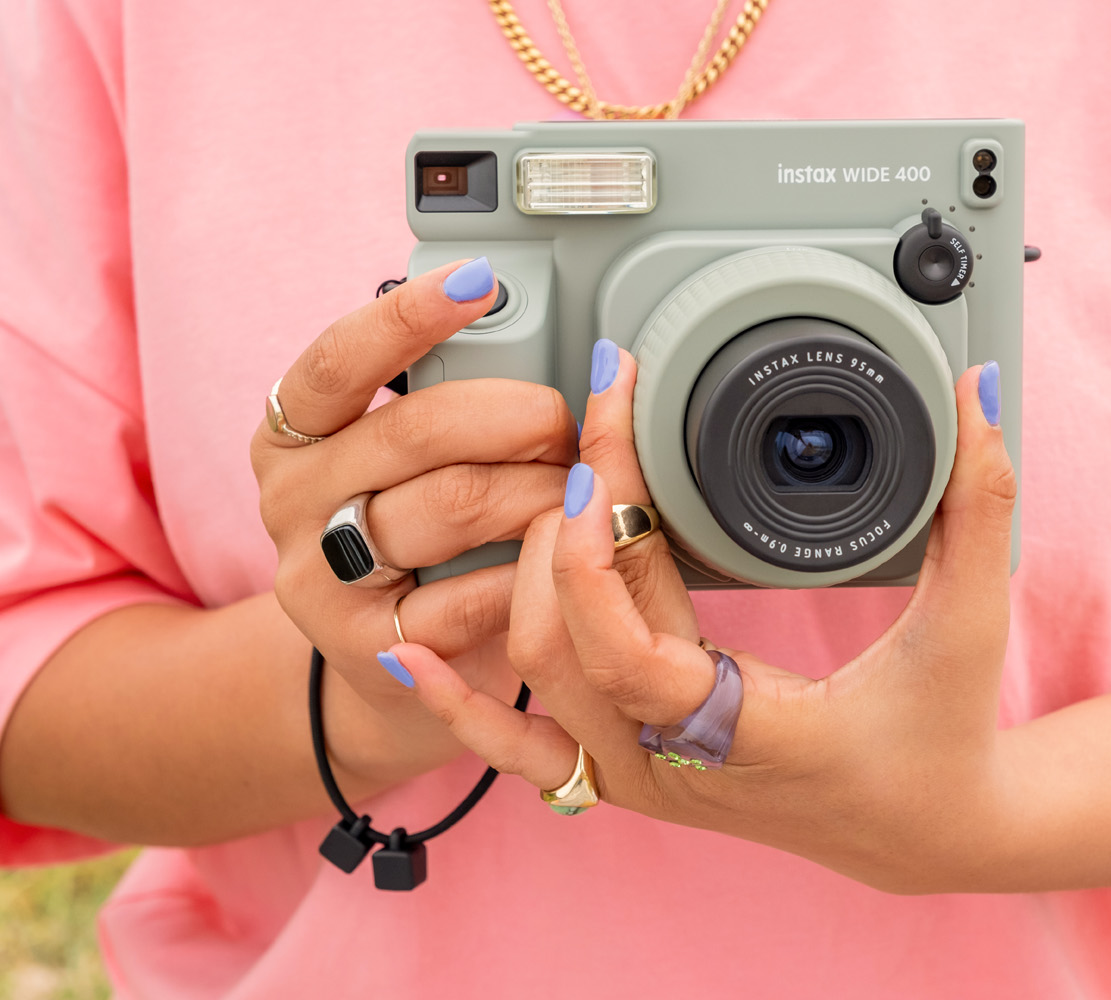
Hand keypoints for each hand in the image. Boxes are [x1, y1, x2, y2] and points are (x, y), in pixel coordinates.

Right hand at [249, 258, 579, 786]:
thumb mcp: (406, 460)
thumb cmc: (418, 534)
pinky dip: (532, 570)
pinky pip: (473, 593)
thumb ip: (441, 400)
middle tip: (568, 422)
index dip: (409, 315)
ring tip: (575, 490)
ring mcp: (319, 578)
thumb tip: (523, 323)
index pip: (339, 359)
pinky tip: (555, 558)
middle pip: (418, 430)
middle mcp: (290, 498)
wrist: (393, 664)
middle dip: (517, 415)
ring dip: (539, 490)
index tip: (479, 280)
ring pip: (452, 505)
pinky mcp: (366, 645)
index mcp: (291, 432)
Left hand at [394, 345, 1016, 891]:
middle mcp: (675, 763)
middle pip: (558, 640)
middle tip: (594, 424)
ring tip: (559, 478)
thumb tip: (976, 394)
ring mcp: (642, 777)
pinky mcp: (628, 773)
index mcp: (747, 731)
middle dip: (564, 519)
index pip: (622, 647)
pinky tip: (413, 654)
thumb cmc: (944, 736)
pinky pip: (520, 751)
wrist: (923, 831)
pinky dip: (464, 706)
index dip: (594, 545)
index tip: (599, 448)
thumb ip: (979, 503)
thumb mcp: (971, 620)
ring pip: (532, 674)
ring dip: (531, 572)